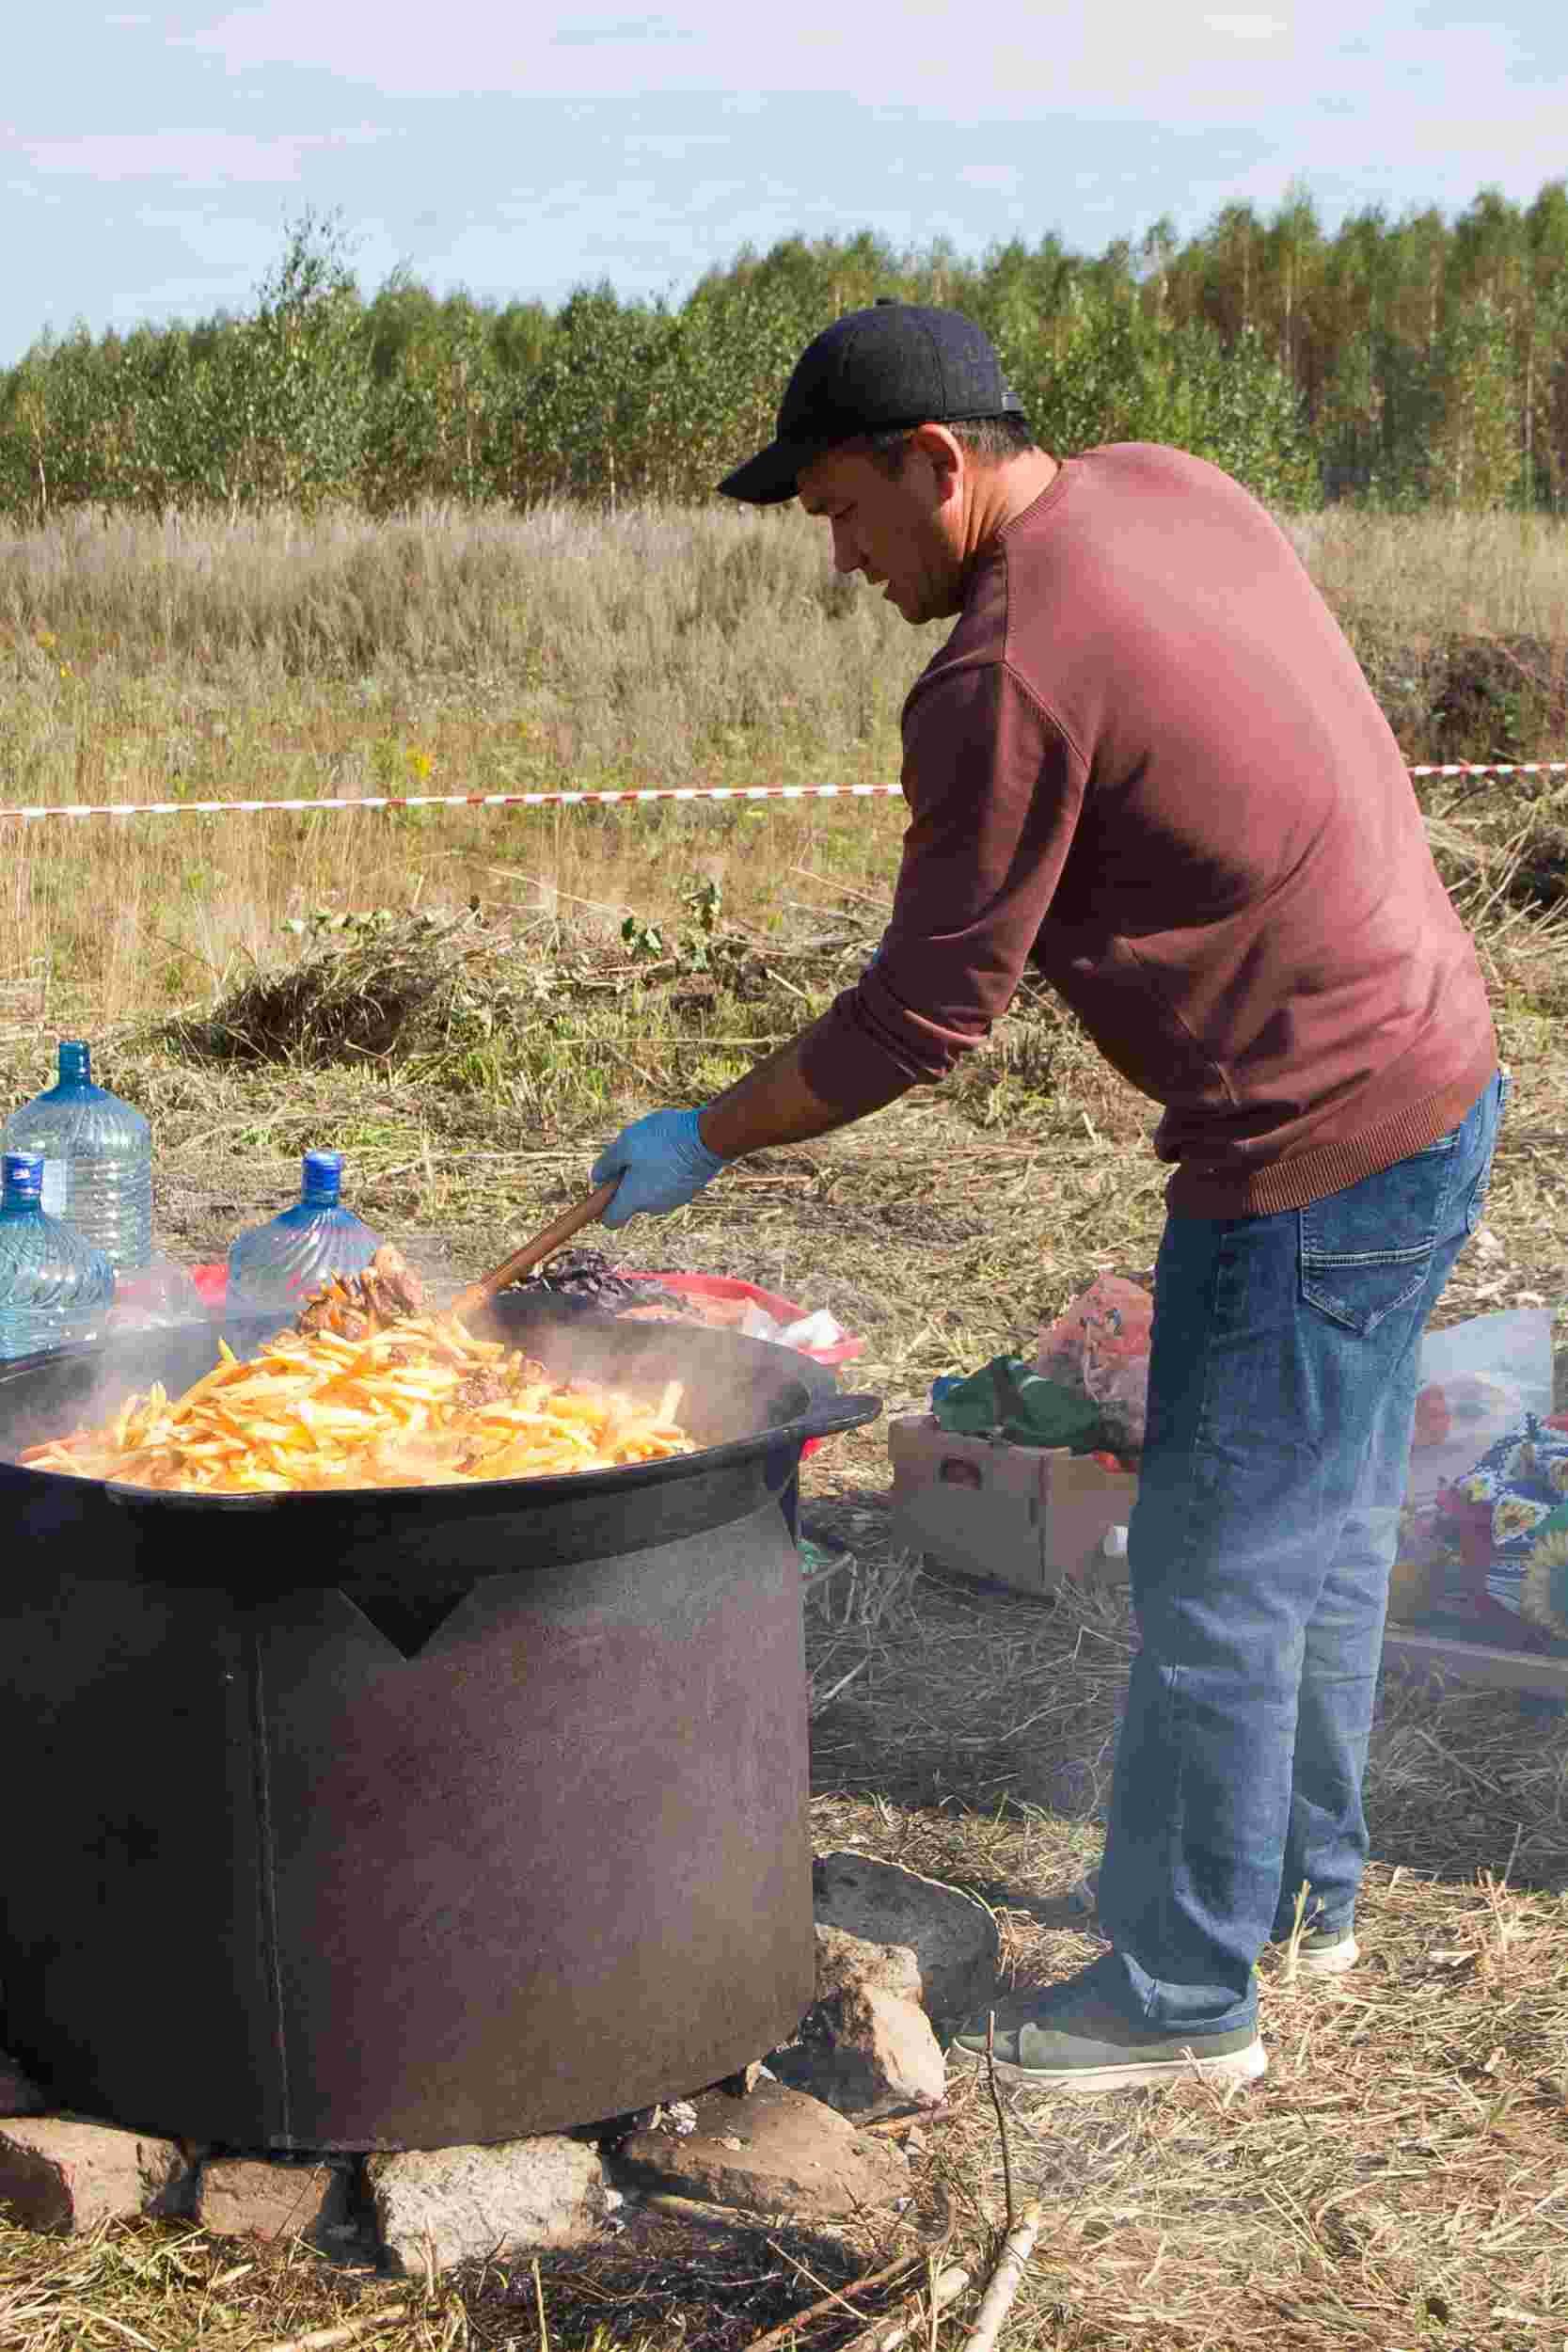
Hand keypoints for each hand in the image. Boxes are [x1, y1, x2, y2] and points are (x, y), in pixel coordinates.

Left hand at [591, 1108, 727, 1228]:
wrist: (707, 1139)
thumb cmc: (662, 1141)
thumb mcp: (625, 1144)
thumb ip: (606, 1163)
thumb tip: (596, 1178)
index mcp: (634, 1199)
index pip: (610, 1220)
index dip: (602, 1208)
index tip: (603, 1189)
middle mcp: (653, 1207)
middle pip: (632, 1202)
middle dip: (627, 1183)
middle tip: (632, 1155)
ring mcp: (674, 1201)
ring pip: (651, 1192)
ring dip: (648, 1176)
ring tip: (656, 1149)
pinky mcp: (689, 1191)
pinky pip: (669, 1186)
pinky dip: (666, 1173)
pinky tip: (672, 1151)